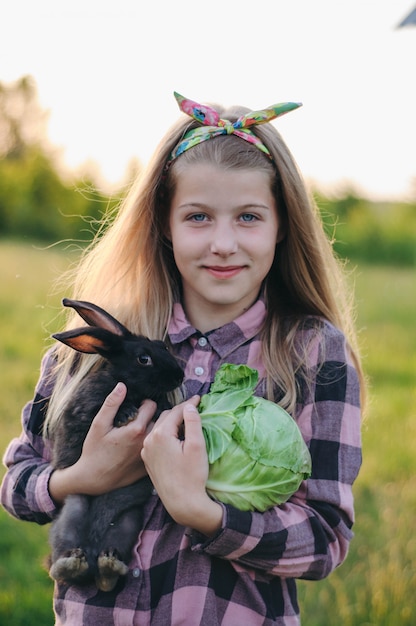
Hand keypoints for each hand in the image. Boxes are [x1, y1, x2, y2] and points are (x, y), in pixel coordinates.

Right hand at [49, 383, 156, 503]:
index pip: (151, 406)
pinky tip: (147, 446)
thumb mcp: (99, 424)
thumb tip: (122, 385)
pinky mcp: (150, 466)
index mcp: (136, 429)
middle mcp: (147, 441)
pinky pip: (159, 450)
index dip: (144, 404)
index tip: (136, 407)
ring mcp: (150, 455)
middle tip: (141, 418)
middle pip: (160, 419)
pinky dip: (156, 446)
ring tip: (143, 431)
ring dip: (156, 430)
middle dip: (152, 416)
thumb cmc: (94, 451)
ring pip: (161, 435)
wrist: (93, 480)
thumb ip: (112, 403)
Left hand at [141, 397, 222, 535]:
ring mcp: (146, 451)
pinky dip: (165, 435)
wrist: (182, 503)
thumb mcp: (197, 446)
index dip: (189, 404)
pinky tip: (175, 438)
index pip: (176, 411)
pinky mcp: (147, 461)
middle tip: (194, 409)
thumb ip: (193, 423)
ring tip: (185, 422)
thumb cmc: (192, 475)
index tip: (199, 398)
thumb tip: (190, 406)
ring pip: (159, 428)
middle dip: (179, 412)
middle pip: (165, 417)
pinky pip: (155, 440)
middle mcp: (149, 440)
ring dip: (171, 423)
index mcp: (161, 434)